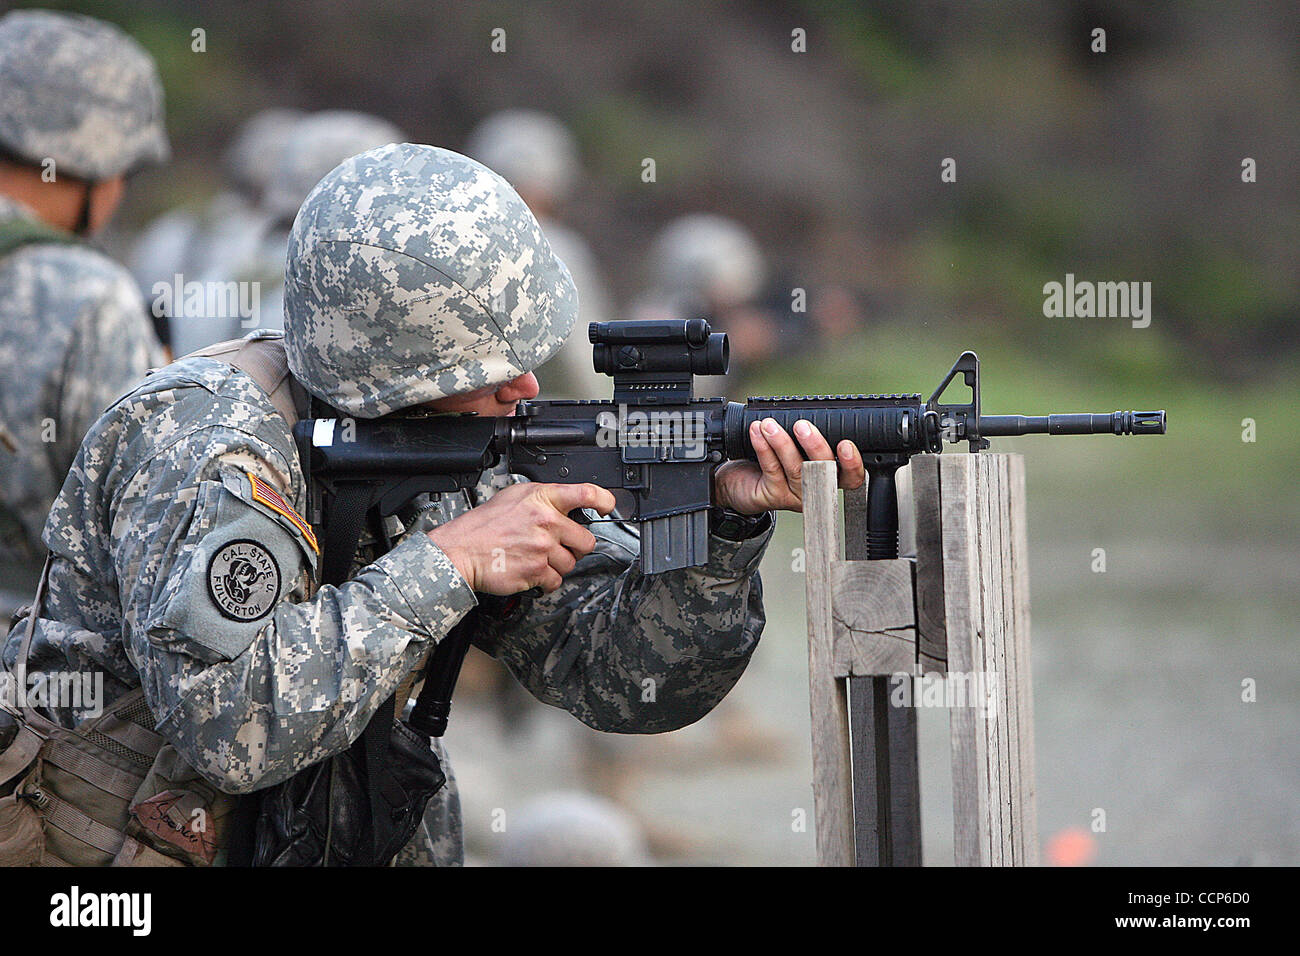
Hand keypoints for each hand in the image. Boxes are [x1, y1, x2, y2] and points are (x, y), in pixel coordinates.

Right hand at [427, 483, 615, 594]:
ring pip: (571, 563)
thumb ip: (542, 499)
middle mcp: (546, 521)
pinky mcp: (537, 571)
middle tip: (559, 546)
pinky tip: (533, 572)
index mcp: (542, 499)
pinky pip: (557, 580)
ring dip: (558, 565)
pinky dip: (547, 581)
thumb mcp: (513, 497)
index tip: (608, 508)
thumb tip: (565, 505)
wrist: (460, 551)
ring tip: (537, 559)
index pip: (585, 493)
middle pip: (586, 540)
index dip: (604, 501)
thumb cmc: (483, 526)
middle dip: (575, 547)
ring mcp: (543, 547)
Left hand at [713, 418, 864, 513]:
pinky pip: (772, 469)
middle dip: (814, 446)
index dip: (852, 464)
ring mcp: (794, 495)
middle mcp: (815, 489)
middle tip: (802, 426)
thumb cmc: (771, 461)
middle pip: (824, 472)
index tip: (845, 444)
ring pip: (796, 469)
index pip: (850, 477)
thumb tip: (811, 410)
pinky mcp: (772, 495)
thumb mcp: (794, 447)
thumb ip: (807, 437)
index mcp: (828, 477)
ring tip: (770, 424)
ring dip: (782, 442)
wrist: (737, 483)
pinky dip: (764, 448)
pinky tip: (757, 432)